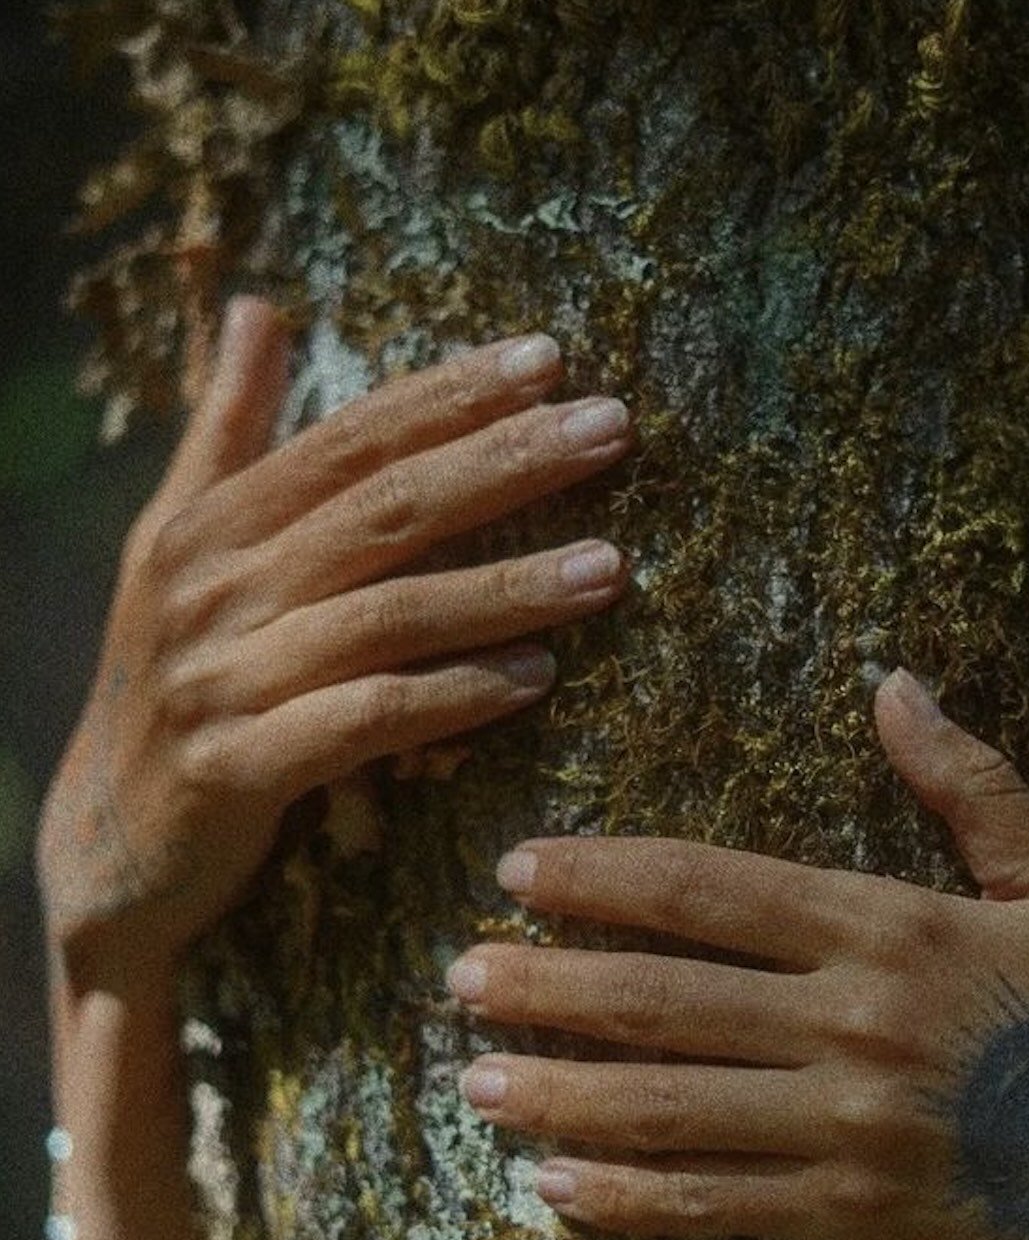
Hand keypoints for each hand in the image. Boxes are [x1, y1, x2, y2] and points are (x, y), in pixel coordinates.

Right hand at [38, 296, 633, 985]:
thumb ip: (229, 431)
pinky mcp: (240, 767)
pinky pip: (365, 720)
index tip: (549, 359)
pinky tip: (536, 679)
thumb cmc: (174, 675)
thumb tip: (258, 306)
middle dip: (504, 463)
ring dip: (507, 588)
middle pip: (383, 510)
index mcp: (210, 525)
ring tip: (610, 567)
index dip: (448, 394)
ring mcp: (224, 678)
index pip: (349, 438)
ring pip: (388, 615)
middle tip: (611, 428)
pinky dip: (454, 698)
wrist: (109, 835)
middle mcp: (214, 587)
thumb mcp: (182, 543)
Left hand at [450, 669, 1028, 1239]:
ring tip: (472, 1082)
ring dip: (558, 1094)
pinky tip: (554, 1192)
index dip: (604, 876)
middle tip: (456, 974)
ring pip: (666, 1107)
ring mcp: (844, 1130)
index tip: (521, 869)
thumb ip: (974, 782)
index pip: (711, 890)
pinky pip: (715, 1207)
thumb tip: (896, 680)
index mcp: (889, 927)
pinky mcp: (850, 1219)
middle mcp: (850, 1024)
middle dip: (547, 984)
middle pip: (662, 998)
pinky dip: (628, 1202)